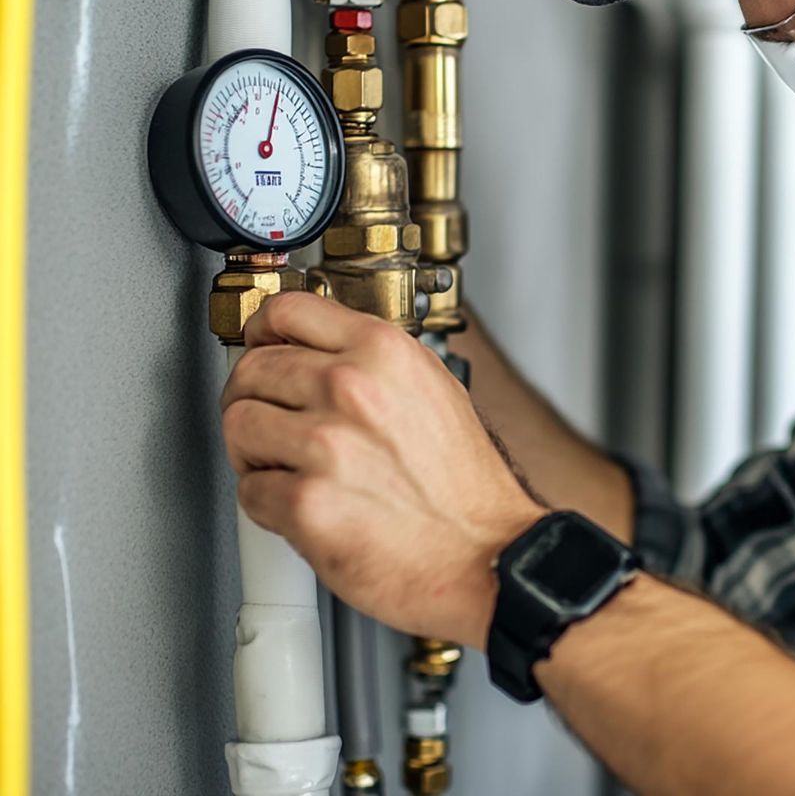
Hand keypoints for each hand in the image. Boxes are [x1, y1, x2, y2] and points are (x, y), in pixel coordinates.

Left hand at [221, 291, 547, 648]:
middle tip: (271, 421)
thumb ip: (374, 362)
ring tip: (287, 466)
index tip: (260, 346)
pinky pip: (250, 490)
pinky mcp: (306, 503)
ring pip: (240, 426)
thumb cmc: (464, 484)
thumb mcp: (434, 389)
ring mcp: (325, 446)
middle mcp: (351, 389)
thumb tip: (318, 350)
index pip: (287, 310)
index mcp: (383, 351)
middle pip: (252, 369)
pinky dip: (267, 502)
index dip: (262, 331)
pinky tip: (302, 504)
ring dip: (254, 451)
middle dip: (253, 397)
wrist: (485, 552)